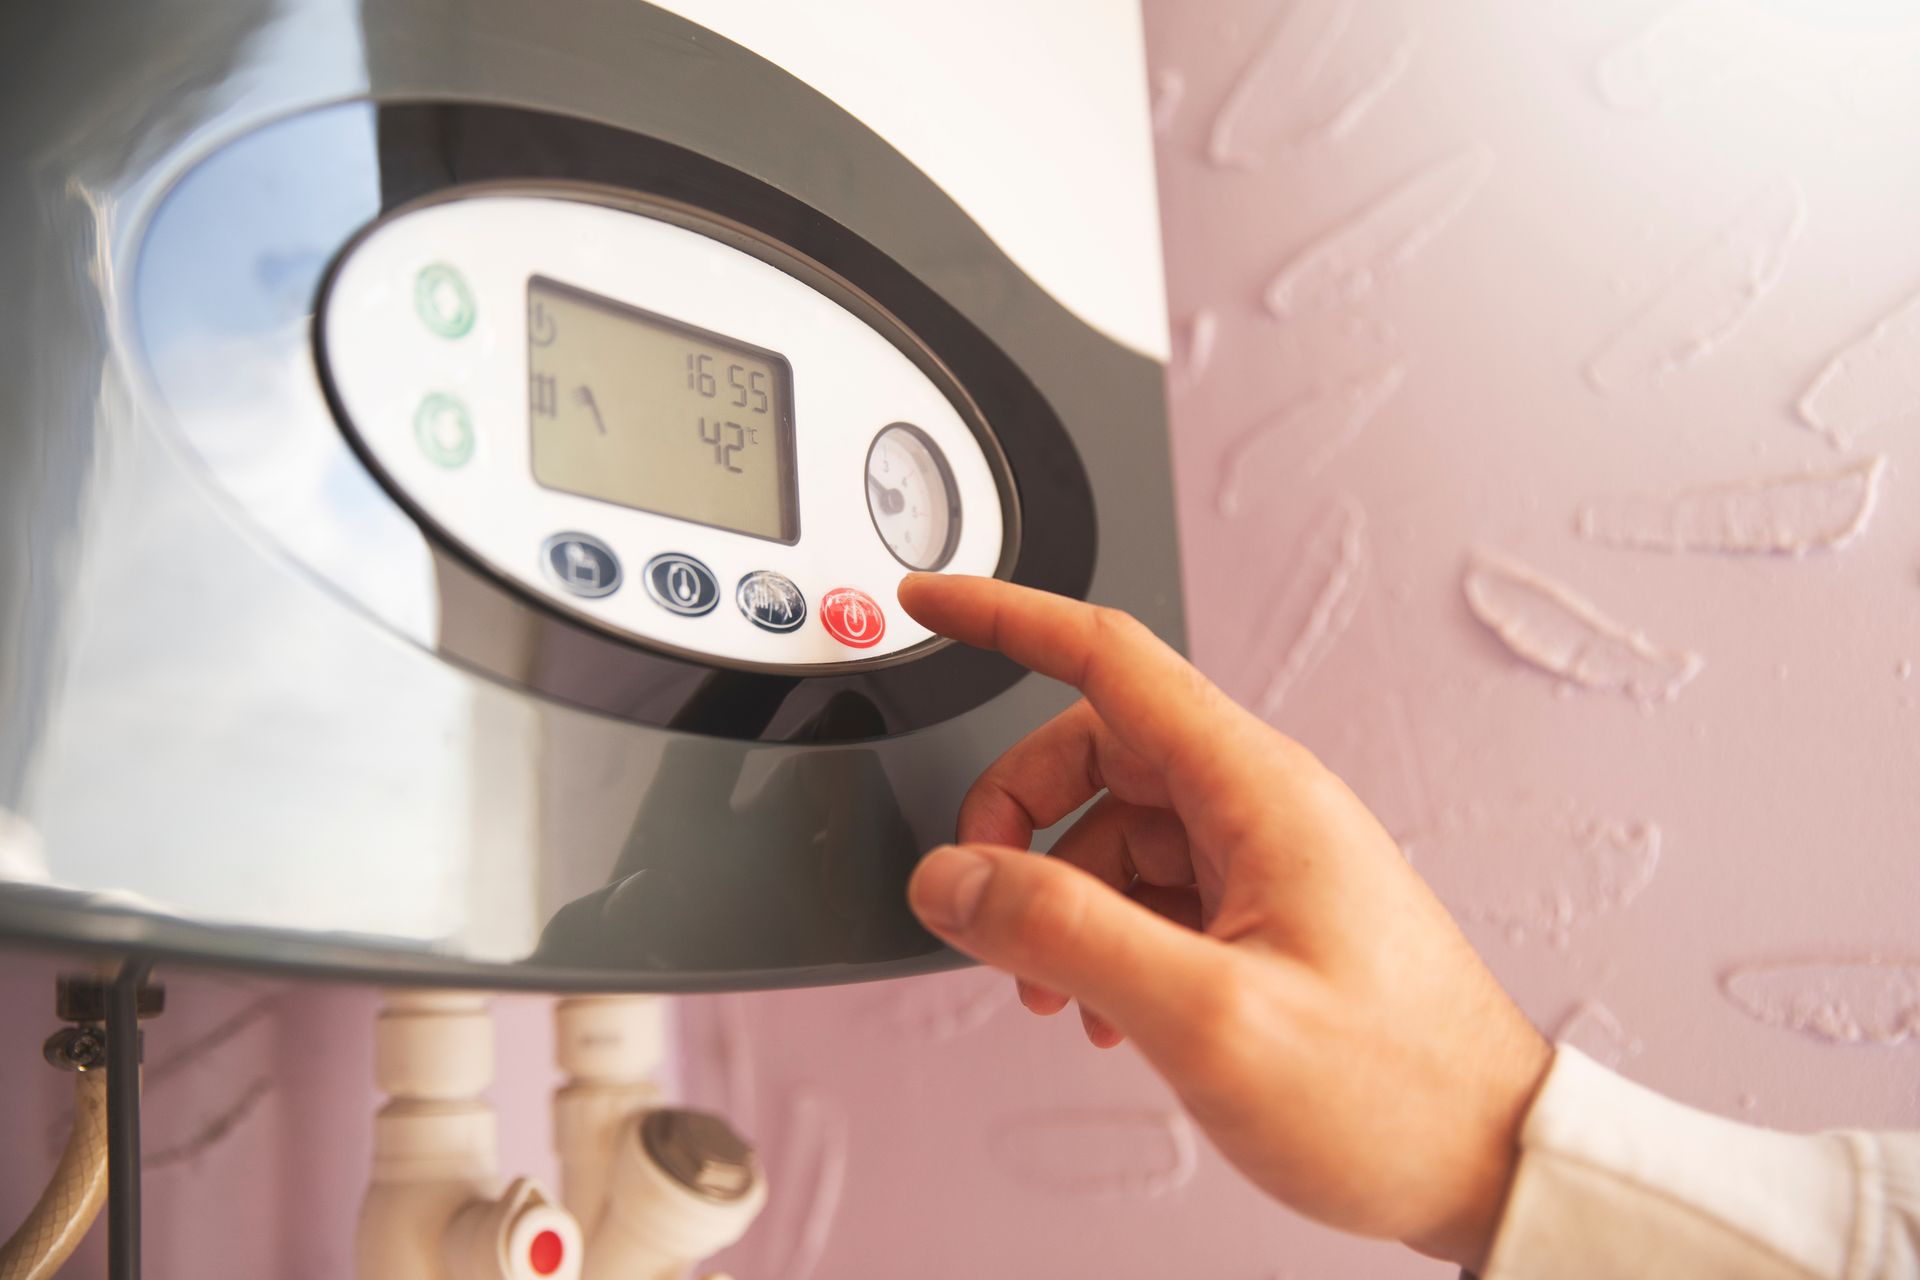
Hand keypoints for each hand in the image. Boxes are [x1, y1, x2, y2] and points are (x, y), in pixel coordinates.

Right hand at [896, 574, 1550, 1270]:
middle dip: (1016, 819)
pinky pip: (1149, 889)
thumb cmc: (1395, 1093)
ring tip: (1054, 993)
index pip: (1106, 655)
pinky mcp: (1263, 915)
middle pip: (1094, 752)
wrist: (1489, 1164)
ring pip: (1113, 829)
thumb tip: (954, 880)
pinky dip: (1101, 936)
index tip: (932, 601)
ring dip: (1057, 898)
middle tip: (982, 901)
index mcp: (1256, 789)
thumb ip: (1066, 935)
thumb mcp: (1209, 1018)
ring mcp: (1263, 861)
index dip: (1005, 617)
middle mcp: (1260, 807)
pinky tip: (1106, 1012)